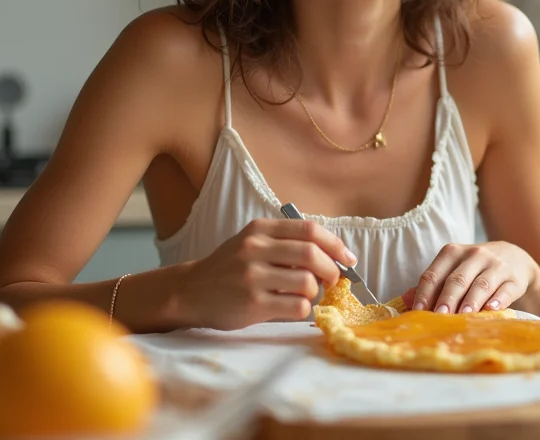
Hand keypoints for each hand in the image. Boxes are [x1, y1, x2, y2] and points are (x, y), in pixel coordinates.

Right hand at [179, 218, 357, 329]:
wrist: (191, 291)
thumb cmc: (230, 267)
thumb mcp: (253, 242)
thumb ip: (286, 242)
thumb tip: (333, 255)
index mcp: (260, 229)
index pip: (309, 230)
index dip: (335, 244)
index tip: (348, 258)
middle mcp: (256, 249)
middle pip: (312, 255)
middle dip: (331, 270)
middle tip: (332, 280)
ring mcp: (253, 276)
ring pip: (308, 283)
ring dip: (315, 292)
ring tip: (306, 295)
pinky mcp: (252, 303)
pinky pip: (297, 307)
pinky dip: (303, 309)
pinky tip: (293, 307)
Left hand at [410, 241, 539, 313]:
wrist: (514, 257)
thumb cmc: (474, 268)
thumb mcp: (453, 269)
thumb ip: (432, 284)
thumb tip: (405, 300)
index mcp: (452, 252)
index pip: (434, 274)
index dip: (425, 293)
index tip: (419, 311)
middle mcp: (474, 255)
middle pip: (457, 279)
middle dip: (447, 299)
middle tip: (440, 316)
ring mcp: (495, 265)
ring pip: (481, 284)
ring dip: (471, 301)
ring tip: (463, 317)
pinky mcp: (514, 278)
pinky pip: (505, 290)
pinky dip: (498, 300)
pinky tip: (491, 310)